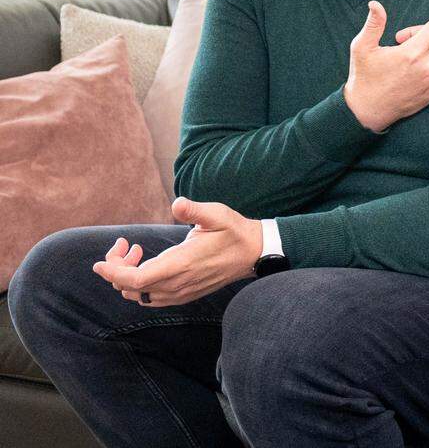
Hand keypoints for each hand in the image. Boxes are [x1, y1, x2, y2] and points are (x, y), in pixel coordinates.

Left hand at [92, 197, 262, 307]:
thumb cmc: (234, 231)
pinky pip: (151, 299)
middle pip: (131, 288)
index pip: (136, 280)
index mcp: (181, 264)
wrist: (254, 254)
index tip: (98, 263)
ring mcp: (181, 293)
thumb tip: (177, 203)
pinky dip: (140, 285)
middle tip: (126, 245)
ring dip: (128, 277)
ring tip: (136, 253)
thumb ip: (195, 210)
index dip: (112, 273)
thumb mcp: (217, 214)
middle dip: (117, 268)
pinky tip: (150, 264)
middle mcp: (178, 284)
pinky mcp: (184, 295)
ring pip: (139, 296)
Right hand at [344, 0, 428, 132]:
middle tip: (398, 40)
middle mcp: (428, 67)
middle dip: (418, 34)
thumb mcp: (362, 47)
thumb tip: (375, 4)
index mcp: (412, 53)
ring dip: (422, 51)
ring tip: (402, 62)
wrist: (368, 111)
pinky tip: (409, 75)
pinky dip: (426, 66)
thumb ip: (373, 24)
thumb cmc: (364, 76)